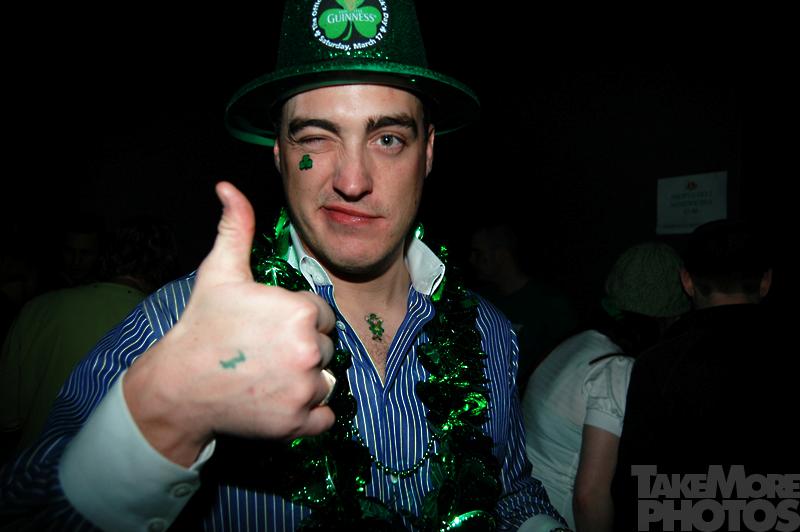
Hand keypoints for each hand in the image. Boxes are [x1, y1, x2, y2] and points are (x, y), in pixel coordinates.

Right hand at [124, 181, 335, 465]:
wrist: (179, 385)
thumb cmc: (202, 325)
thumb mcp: (219, 272)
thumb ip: (236, 228)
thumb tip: (228, 187)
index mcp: (301, 311)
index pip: (322, 315)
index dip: (298, 319)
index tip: (269, 327)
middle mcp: (310, 350)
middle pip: (326, 347)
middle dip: (302, 349)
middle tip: (266, 352)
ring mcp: (304, 390)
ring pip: (326, 380)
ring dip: (306, 380)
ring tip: (269, 375)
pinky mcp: (297, 423)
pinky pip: (325, 416)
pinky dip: (309, 412)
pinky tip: (280, 399)